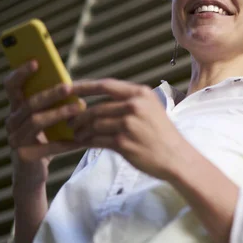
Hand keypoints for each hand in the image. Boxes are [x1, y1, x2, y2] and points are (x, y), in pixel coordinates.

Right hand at [3, 60, 84, 189]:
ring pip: (36, 121)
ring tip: (80, 108)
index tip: (36, 62)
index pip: (11, 86)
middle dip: (49, 93)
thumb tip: (72, 84)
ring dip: (59, 113)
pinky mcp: (24, 156)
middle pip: (28, 102)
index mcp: (16, 108)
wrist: (33, 173)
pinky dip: (65, 142)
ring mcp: (15, 139)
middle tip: (69, 87)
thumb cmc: (45, 140)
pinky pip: (46, 146)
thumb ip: (52, 104)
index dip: (20, 73)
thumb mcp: (47, 119)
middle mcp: (12, 121)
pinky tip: (81, 140)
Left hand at [69, 79, 186, 179]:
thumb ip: (128, 101)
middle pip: (96, 108)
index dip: (83, 86)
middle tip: (70, 122)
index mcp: (140, 94)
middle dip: (79, 116)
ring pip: (94, 124)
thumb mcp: (151, 108)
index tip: (67, 88)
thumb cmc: (162, 134)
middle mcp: (134, 106)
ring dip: (81, 130)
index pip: (105, 85)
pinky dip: (87, 141)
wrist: (176, 156)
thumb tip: (99, 101)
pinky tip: (84, 142)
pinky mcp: (123, 142)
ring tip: (77, 134)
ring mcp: (128, 124)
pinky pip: (97, 140)